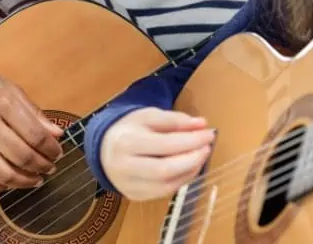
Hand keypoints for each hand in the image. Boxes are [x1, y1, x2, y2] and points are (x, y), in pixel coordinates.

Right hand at [0, 53, 63, 190]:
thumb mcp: (11, 90)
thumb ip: (34, 114)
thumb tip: (57, 134)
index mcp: (3, 103)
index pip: (35, 135)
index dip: (51, 149)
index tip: (58, 153)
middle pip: (21, 156)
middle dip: (41, 166)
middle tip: (50, 167)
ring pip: (2, 173)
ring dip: (24, 181)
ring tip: (36, 179)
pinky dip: (0, 185)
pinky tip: (11, 181)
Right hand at [100, 108, 214, 200]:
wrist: (103, 148)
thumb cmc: (130, 129)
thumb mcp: (149, 115)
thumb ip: (175, 120)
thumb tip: (201, 124)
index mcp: (126, 142)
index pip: (165, 145)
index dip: (191, 141)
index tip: (209, 133)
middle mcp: (124, 168)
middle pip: (164, 170)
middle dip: (192, 159)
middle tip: (208, 147)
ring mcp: (128, 186)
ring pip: (166, 186)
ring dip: (190, 171)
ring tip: (201, 155)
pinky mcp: (134, 196)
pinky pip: (163, 193)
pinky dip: (181, 180)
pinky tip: (190, 167)